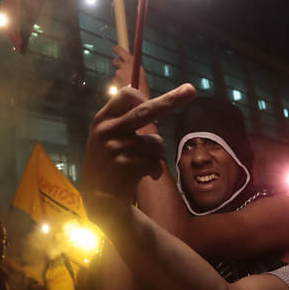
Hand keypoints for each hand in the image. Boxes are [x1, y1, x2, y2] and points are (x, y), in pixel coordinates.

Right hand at [83, 84, 195, 213]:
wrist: (98, 199)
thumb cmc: (107, 163)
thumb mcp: (104, 137)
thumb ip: (120, 119)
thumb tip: (141, 95)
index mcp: (102, 120)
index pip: (125, 96)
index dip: (142, 96)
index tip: (153, 99)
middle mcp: (107, 131)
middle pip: (146, 111)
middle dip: (171, 99)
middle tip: (190, 89)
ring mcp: (116, 149)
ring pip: (156, 143)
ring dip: (155, 155)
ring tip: (141, 164)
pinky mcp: (126, 167)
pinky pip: (155, 162)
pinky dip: (154, 170)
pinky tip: (143, 176)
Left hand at [111, 46, 150, 99]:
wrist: (138, 94)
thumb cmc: (142, 83)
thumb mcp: (140, 72)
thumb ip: (132, 66)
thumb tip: (127, 64)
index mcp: (131, 60)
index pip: (119, 50)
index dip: (116, 49)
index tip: (115, 49)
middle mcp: (123, 65)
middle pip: (114, 61)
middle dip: (116, 64)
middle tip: (121, 68)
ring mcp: (118, 73)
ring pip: (116, 73)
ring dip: (119, 76)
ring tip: (127, 82)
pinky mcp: (115, 81)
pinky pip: (115, 81)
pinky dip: (118, 83)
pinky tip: (124, 86)